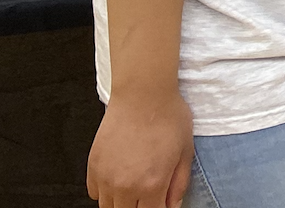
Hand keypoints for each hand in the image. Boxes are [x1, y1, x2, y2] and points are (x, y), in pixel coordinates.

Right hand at [87, 90, 193, 207]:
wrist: (143, 95)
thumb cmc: (167, 117)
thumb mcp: (185, 152)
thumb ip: (179, 184)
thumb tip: (173, 204)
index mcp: (152, 184)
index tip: (160, 202)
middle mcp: (126, 185)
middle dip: (139, 207)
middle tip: (148, 196)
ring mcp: (106, 177)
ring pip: (108, 207)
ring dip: (121, 202)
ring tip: (134, 188)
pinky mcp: (93, 166)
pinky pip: (94, 193)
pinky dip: (105, 192)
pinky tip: (118, 179)